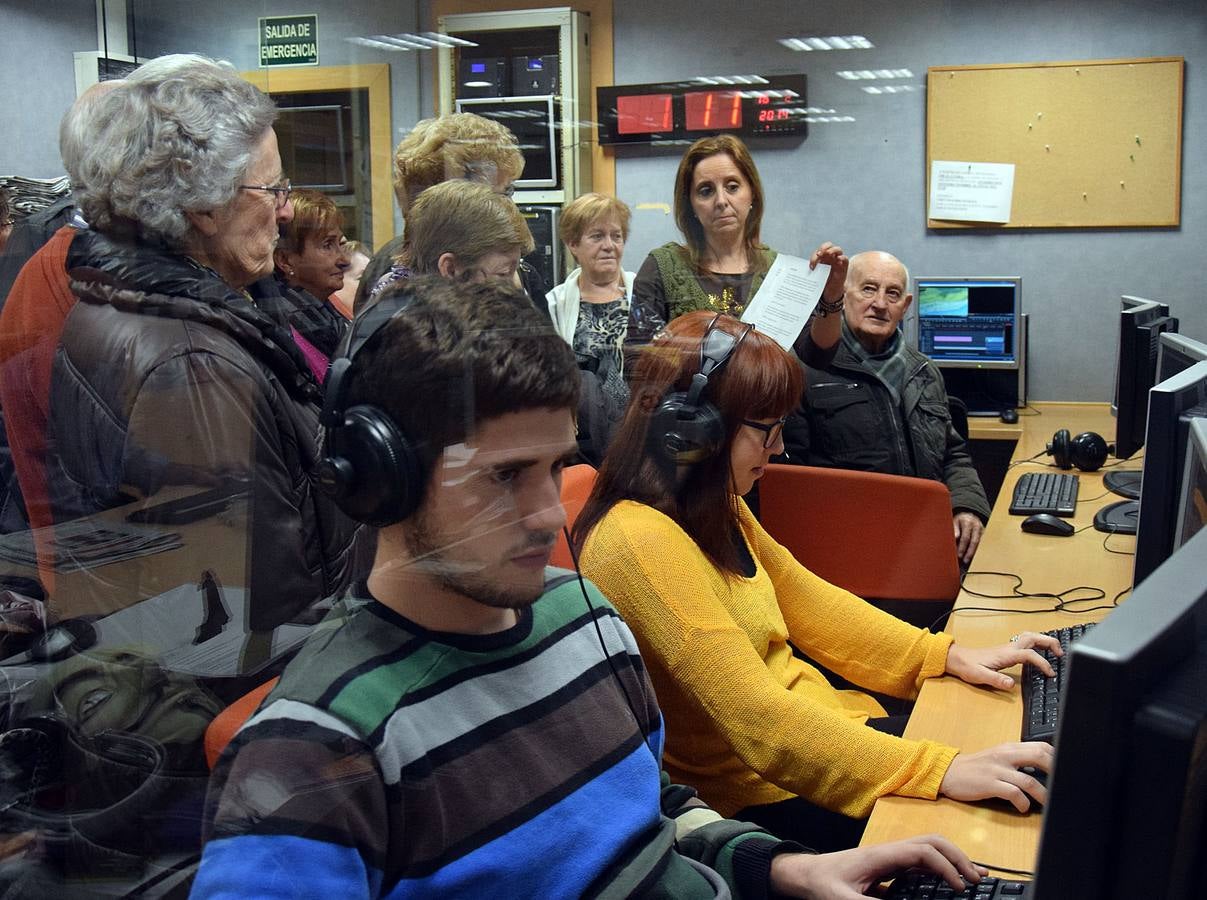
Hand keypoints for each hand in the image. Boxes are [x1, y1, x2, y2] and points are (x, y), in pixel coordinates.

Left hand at [768, 834, 986, 898]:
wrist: (805, 874)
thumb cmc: (821, 883)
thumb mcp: (841, 899)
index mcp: (882, 855)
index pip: (922, 852)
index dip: (945, 866)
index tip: (958, 888)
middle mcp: (890, 852)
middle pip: (932, 844)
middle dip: (957, 857)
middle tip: (978, 880)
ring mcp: (891, 858)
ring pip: (930, 851)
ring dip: (953, 860)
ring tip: (977, 878)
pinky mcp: (890, 868)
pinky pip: (922, 864)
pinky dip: (942, 870)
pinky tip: (953, 883)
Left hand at [809, 242, 848, 301]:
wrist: (830, 292)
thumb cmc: (821, 282)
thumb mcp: (814, 275)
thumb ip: (811, 269)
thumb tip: (800, 269)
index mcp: (822, 257)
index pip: (819, 251)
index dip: (815, 256)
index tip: (811, 266)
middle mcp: (830, 257)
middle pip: (829, 245)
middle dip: (823, 248)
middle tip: (819, 254)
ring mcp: (838, 261)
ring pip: (838, 249)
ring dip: (832, 250)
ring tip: (828, 254)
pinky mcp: (844, 267)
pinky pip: (845, 259)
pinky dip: (842, 258)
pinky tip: (838, 260)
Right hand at [939, 742, 1053, 811]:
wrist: (949, 772)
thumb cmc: (975, 768)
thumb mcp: (997, 757)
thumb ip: (1017, 759)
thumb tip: (1043, 768)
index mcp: (1008, 748)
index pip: (1040, 746)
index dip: (1056, 758)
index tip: (1065, 770)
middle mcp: (1004, 755)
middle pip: (1038, 756)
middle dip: (1055, 771)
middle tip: (1062, 786)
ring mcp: (997, 769)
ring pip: (1029, 780)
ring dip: (1043, 795)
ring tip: (1048, 804)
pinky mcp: (989, 784)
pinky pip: (1013, 793)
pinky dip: (1023, 803)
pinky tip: (1023, 807)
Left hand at [945, 632, 1061, 689]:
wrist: (957, 659)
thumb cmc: (968, 667)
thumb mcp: (980, 676)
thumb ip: (996, 680)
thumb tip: (1011, 684)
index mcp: (1006, 654)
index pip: (1030, 655)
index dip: (1043, 663)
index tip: (1051, 674)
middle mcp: (1009, 648)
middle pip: (1033, 638)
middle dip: (1049, 642)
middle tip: (1061, 654)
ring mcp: (1008, 647)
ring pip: (1030, 637)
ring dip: (1045, 641)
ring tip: (1056, 651)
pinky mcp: (1007, 650)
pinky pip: (1026, 642)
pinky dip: (1037, 643)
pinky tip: (1041, 652)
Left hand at [953, 512, 982, 563]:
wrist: (969, 515)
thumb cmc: (960, 520)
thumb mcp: (954, 521)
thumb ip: (954, 529)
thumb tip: (955, 537)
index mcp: (968, 523)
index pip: (966, 537)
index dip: (962, 547)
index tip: (959, 555)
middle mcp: (977, 526)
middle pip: (975, 541)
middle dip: (970, 552)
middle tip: (965, 560)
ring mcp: (982, 530)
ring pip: (980, 543)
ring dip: (975, 553)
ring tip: (969, 560)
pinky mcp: (985, 534)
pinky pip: (983, 543)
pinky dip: (979, 550)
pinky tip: (975, 556)